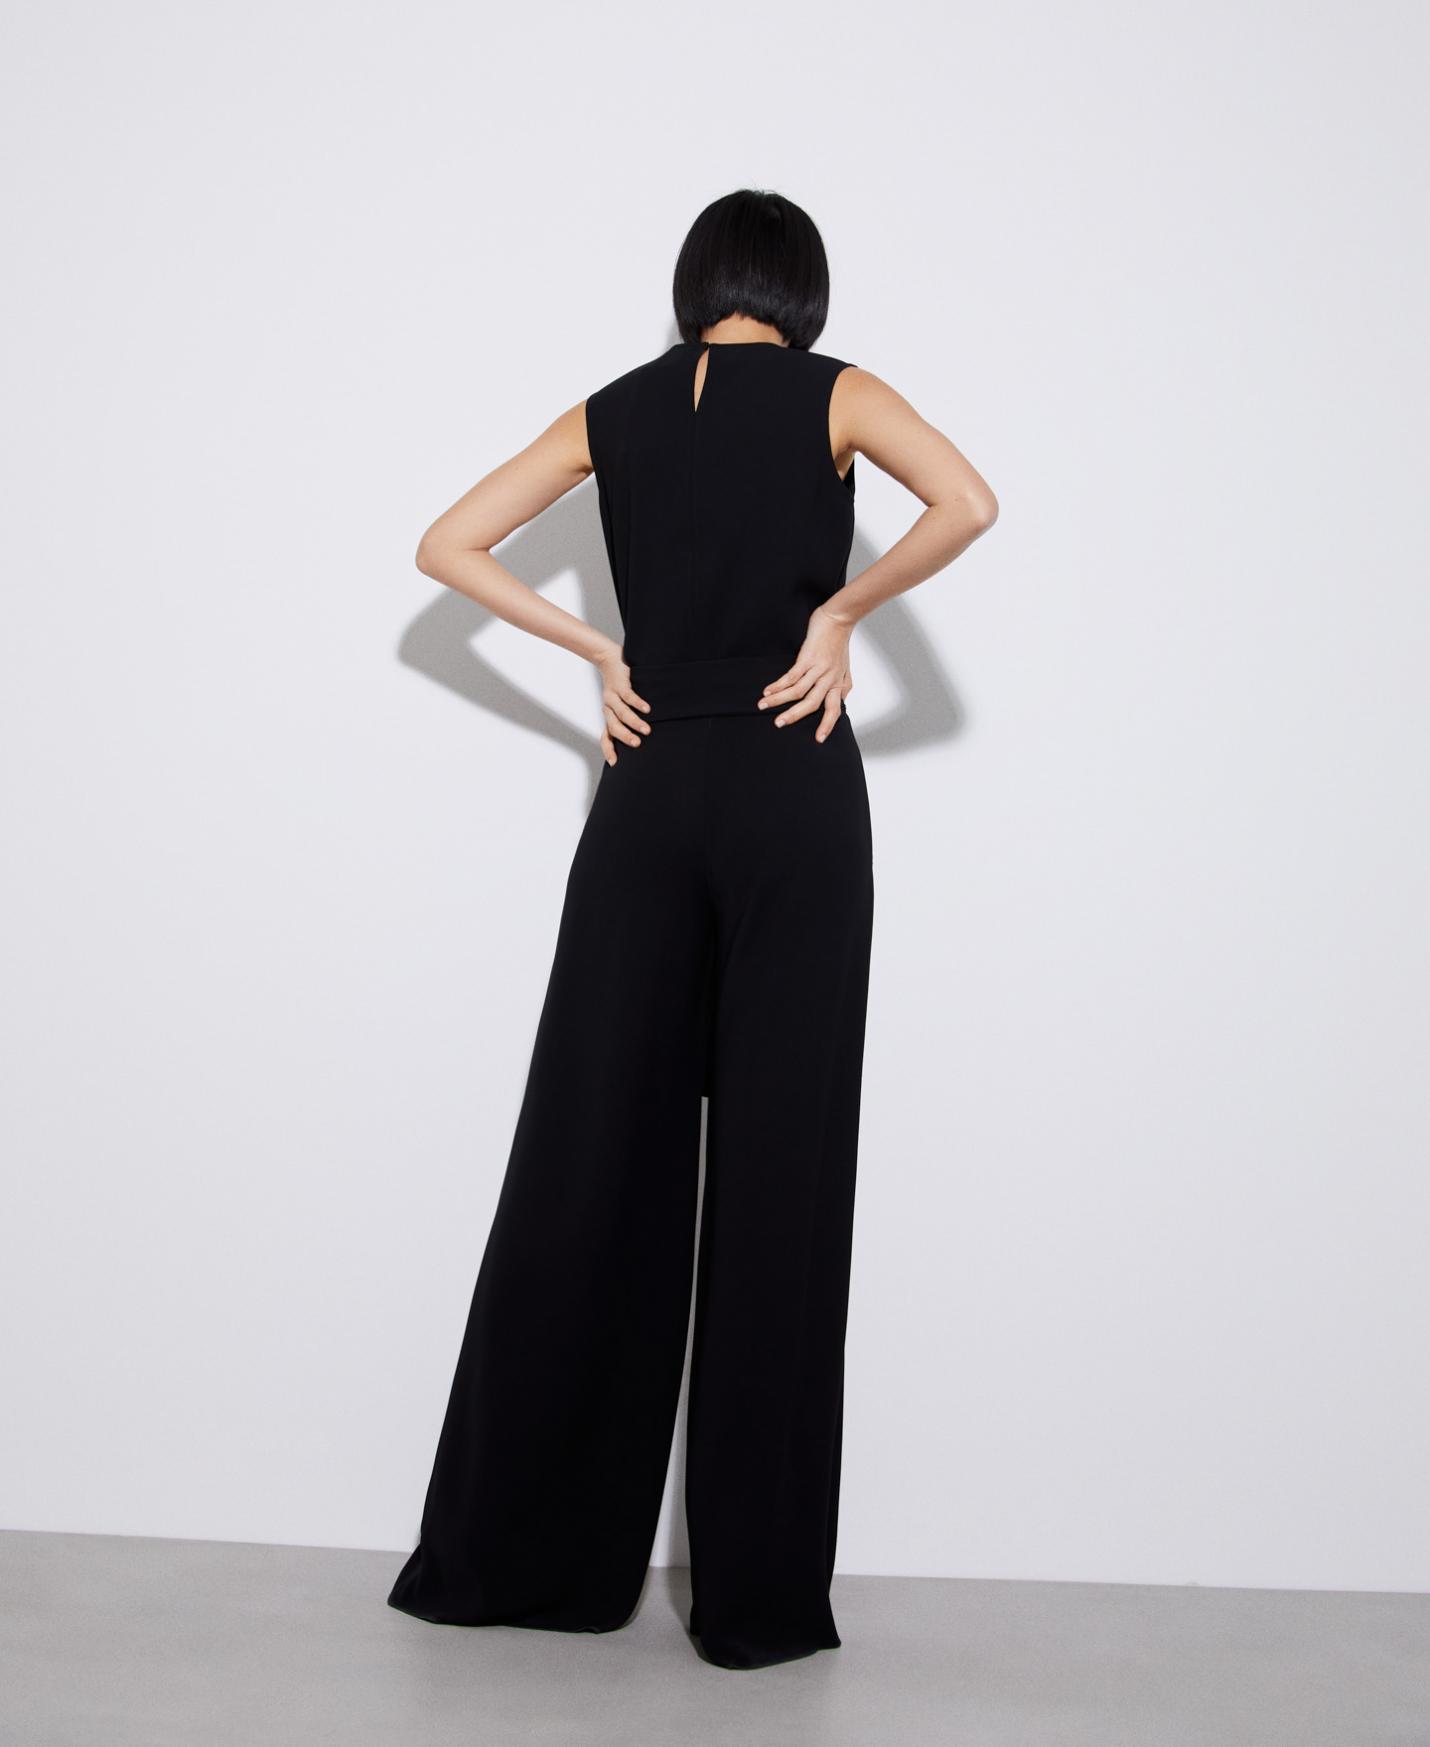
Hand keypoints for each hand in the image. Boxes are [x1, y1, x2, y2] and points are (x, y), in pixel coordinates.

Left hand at [593, 641, 651, 765]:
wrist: (609, 660)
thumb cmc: (620, 686)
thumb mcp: (620, 704)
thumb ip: (627, 719)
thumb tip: (643, 736)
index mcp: (608, 716)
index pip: (606, 737)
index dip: (609, 750)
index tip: (615, 763)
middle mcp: (608, 709)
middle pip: (613, 727)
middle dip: (625, 737)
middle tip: (637, 744)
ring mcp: (612, 697)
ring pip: (621, 713)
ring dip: (634, 722)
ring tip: (647, 730)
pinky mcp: (619, 685)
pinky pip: (628, 696)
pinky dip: (638, 703)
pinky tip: (647, 709)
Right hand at [757, 606, 853, 741]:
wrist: (839, 618)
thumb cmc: (839, 641)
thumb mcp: (846, 666)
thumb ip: (844, 684)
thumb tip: (843, 698)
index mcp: (837, 683)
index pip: (834, 709)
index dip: (827, 725)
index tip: (819, 739)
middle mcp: (828, 678)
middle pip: (812, 704)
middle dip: (795, 716)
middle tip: (779, 724)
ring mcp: (818, 668)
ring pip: (798, 691)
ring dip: (779, 700)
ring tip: (763, 706)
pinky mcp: (808, 657)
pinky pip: (792, 675)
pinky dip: (778, 684)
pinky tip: (768, 689)